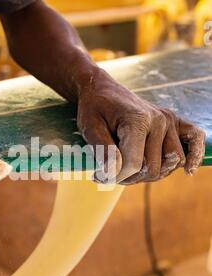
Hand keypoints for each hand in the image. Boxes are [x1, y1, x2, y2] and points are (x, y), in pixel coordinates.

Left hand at [77, 67, 205, 183]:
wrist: (102, 90)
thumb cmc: (94, 109)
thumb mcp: (89, 128)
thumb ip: (103, 151)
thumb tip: (112, 173)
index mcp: (138, 120)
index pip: (134, 164)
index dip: (115, 176)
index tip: (99, 176)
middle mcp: (159, 120)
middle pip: (153, 168)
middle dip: (130, 177)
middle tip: (111, 172)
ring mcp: (169, 121)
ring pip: (171, 164)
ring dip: (151, 173)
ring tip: (130, 169)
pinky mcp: (174, 122)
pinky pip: (195, 140)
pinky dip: (194, 156)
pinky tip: (188, 170)